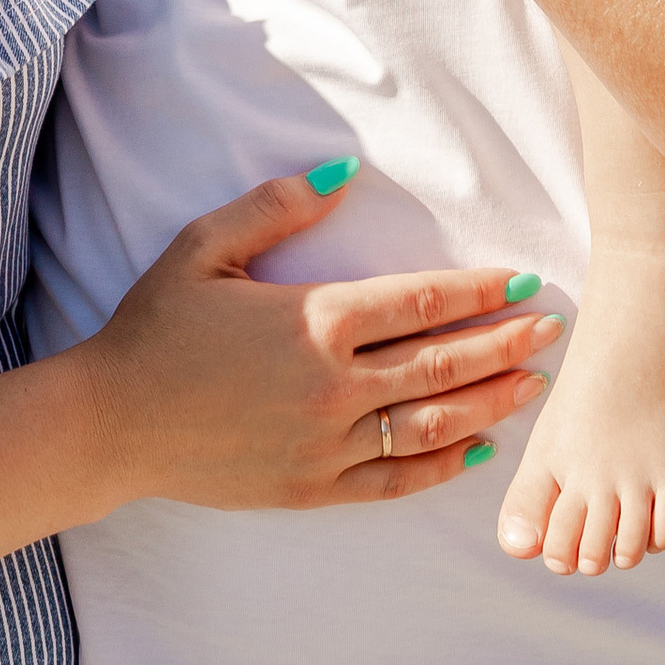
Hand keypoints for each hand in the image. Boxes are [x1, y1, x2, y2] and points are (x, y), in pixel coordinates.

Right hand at [82, 163, 561, 509]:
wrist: (112, 423)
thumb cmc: (155, 326)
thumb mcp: (205, 246)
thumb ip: (276, 206)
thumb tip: (342, 175)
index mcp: (314, 321)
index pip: (421, 302)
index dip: (479, 290)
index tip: (523, 280)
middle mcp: (333, 386)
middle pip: (443, 362)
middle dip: (505, 343)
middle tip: (552, 329)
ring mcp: (327, 444)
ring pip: (432, 424)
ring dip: (490, 401)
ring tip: (533, 384)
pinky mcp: (312, 489)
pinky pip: (396, 480)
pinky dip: (443, 466)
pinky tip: (477, 450)